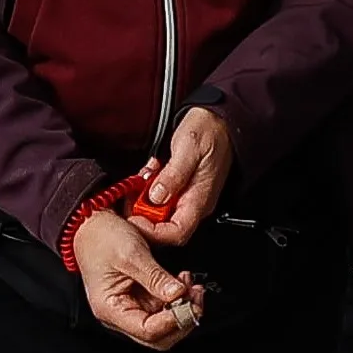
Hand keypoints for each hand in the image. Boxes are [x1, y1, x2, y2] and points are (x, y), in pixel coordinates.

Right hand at [76, 209, 205, 349]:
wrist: (91, 224)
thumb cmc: (101, 238)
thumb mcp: (131, 254)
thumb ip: (155, 277)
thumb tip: (178, 294)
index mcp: (111, 308)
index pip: (147, 330)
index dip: (173, 321)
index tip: (190, 305)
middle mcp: (120, 313)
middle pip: (158, 336)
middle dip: (182, 319)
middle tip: (196, 299)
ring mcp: (131, 306)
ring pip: (164, 323)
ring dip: (183, 307)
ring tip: (191, 285)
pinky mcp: (140, 297)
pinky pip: (163, 307)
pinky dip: (178, 298)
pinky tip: (183, 283)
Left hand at [135, 103, 235, 244]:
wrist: (219, 119)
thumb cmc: (211, 131)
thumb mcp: (189, 147)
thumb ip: (173, 174)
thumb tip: (156, 196)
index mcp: (199, 200)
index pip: (176, 233)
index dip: (151, 232)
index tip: (133, 217)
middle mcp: (193, 204)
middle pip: (162, 226)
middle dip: (142, 211)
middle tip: (134, 190)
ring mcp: (185, 197)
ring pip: (156, 212)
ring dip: (142, 197)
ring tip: (144, 175)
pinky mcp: (177, 189)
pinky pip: (158, 198)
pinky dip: (147, 187)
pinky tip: (149, 172)